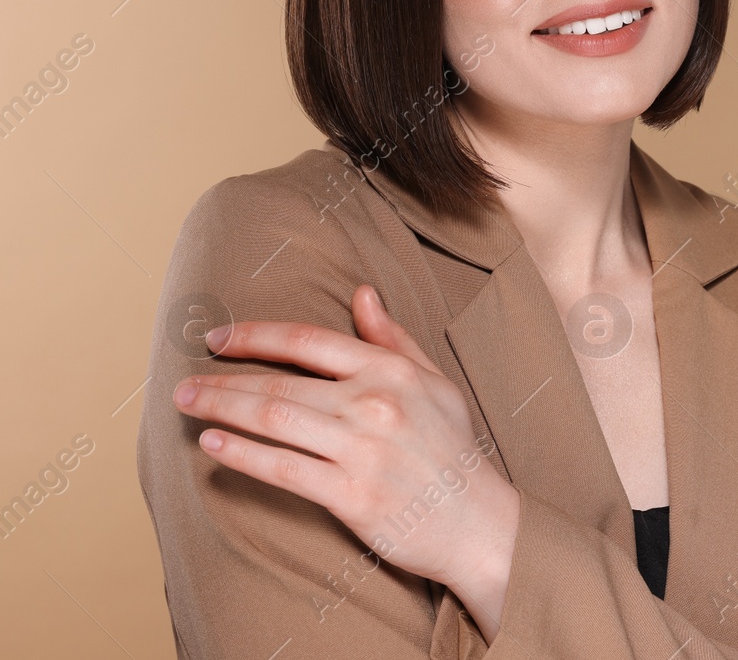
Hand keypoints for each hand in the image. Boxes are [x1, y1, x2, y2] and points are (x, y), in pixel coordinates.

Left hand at [171, 284, 519, 639]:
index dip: (255, 335)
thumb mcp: (434, 383)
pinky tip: (214, 445)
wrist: (477, 520)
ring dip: (222, 410)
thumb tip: (362, 293)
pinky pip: (283, 469)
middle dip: (222, 381)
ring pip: (274, 421)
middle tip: (182, 383)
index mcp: (392, 371)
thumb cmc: (452, 449)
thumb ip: (392, 339)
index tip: (216, 337)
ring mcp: (363, 450)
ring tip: (186, 405)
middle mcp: (375, 404)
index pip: (308, 341)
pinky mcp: (352, 495)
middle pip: (280, 384)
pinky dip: (242, 454)